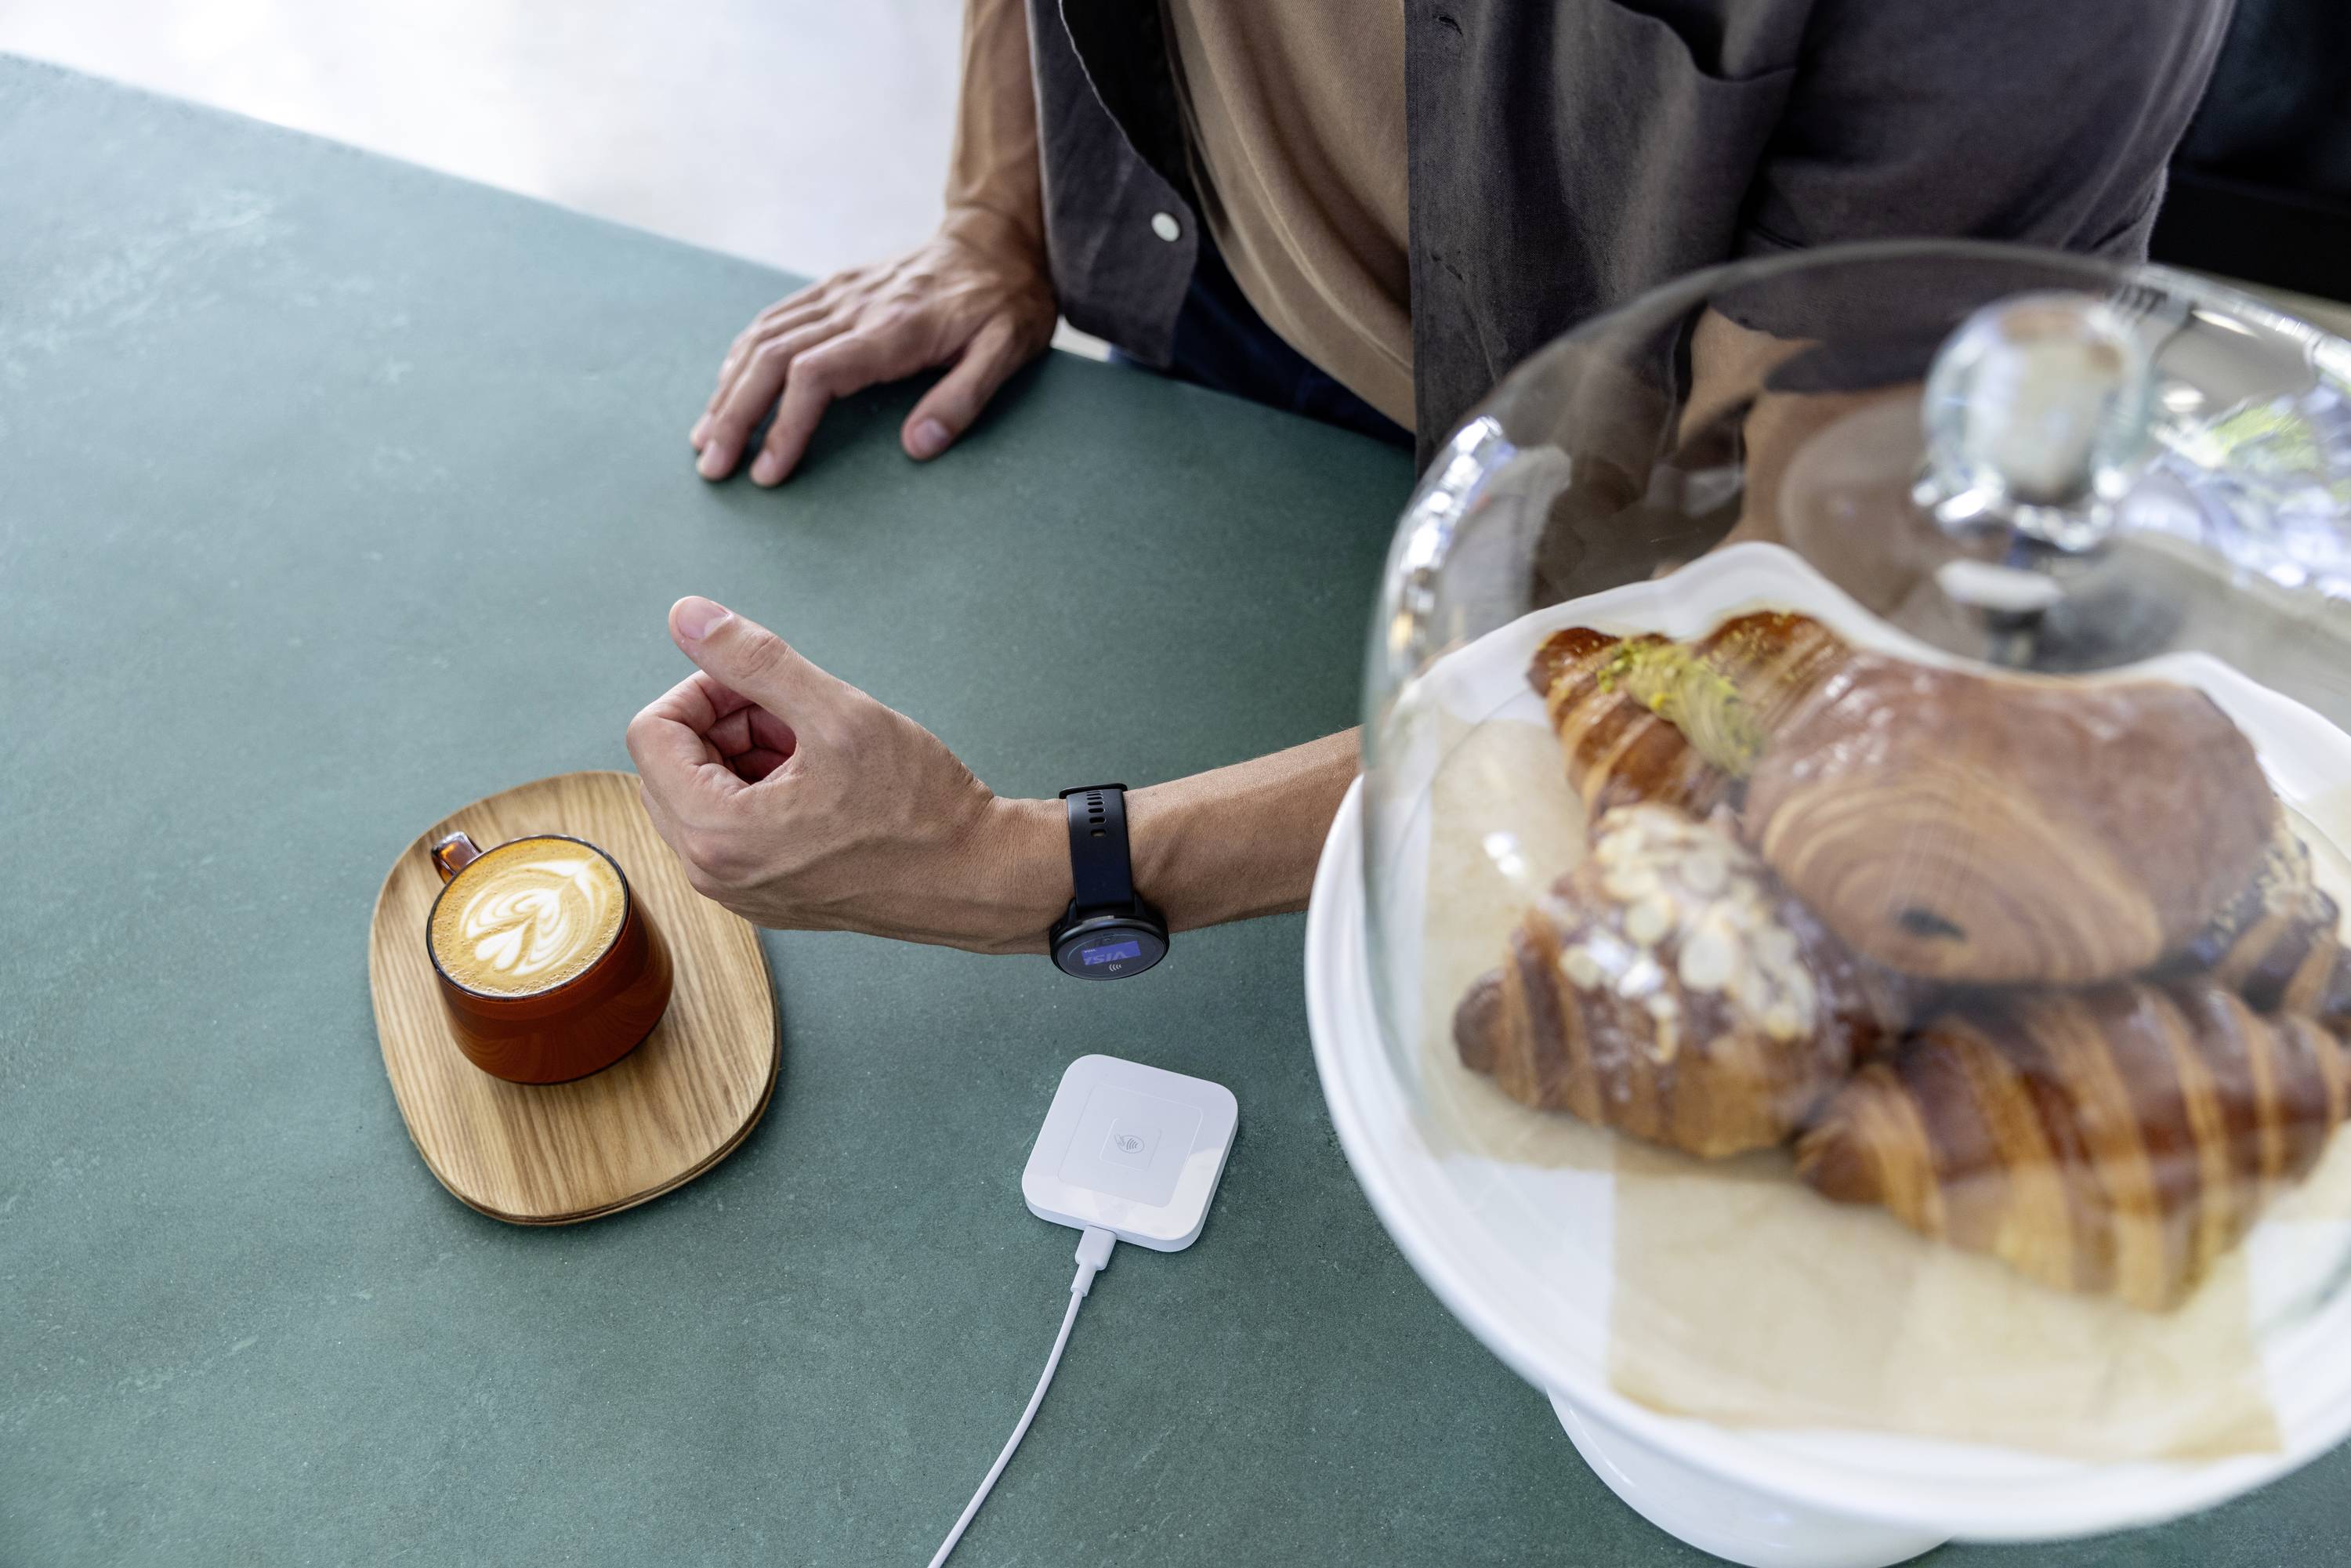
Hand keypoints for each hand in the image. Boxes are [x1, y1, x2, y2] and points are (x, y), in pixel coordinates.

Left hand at [625, 596, 1067, 951]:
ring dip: (747, 756)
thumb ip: (753, 660)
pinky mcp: (765, 897)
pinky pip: (732, 830)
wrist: (976, 878)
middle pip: (670, 765)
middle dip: (724, 724)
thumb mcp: (836, 713)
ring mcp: (737, 891)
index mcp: (716, 833)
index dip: (703, 689)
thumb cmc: (919, 808)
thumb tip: (687, 616)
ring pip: (702, 795)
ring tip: (818, 751)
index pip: (650, 732)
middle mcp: (712, 873)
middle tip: (797, 716)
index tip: (762, 688)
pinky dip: (763, 794)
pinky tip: (822, 786)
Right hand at [688, 211, 1056, 485]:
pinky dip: (740, 356)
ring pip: (762, 338)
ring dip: (728, 390)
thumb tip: (917, 448)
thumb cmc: (1006, 303)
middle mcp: (854, 307)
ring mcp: (838, 294)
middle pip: (772, 358)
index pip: (816, 375)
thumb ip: (964, 398)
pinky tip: (726, 388)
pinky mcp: (832, 288)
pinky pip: (772, 319)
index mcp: (893, 329)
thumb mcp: (1008, 351)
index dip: (785, 425)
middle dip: (736, 415)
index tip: (767, 472)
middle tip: (712, 467)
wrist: (994, 240)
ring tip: (704, 438)